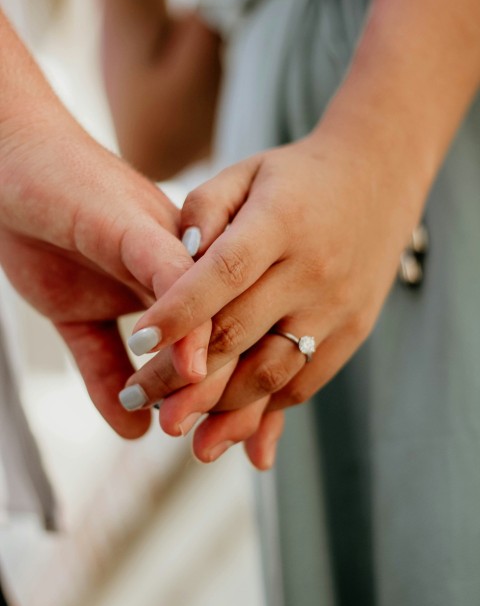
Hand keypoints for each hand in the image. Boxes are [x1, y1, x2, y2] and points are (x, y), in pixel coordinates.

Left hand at [0, 107, 209, 437]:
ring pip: (152, 362)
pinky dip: (112, 394)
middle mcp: (163, 280)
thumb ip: (165, 279)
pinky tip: (126, 425)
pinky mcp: (80, 314)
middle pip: (192, 346)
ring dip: (160, 398)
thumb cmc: (68, 176)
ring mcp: (123, 299)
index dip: (217, 359)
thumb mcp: (126, 224)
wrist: (6, 161)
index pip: (217, 316)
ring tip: (164, 430)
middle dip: (194, 390)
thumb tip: (197, 357)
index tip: (210, 399)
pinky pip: (100, 361)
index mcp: (187, 253)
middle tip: (188, 428)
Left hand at [123, 128, 424, 459]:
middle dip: (181, 377)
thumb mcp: (245, 174)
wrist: (378, 179)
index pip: (222, 275)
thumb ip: (202, 212)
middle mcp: (313, 271)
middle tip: (137, 400)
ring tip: (178, 430)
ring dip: (221, 410)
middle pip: (238, 336)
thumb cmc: (296, 178)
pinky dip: (263, 411)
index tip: (135, 342)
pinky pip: (303, 384)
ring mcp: (337, 308)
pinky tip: (229, 430)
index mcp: (281, 222)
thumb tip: (174, 270)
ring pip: (271, 374)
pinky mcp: (353, 333)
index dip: (177, 313)